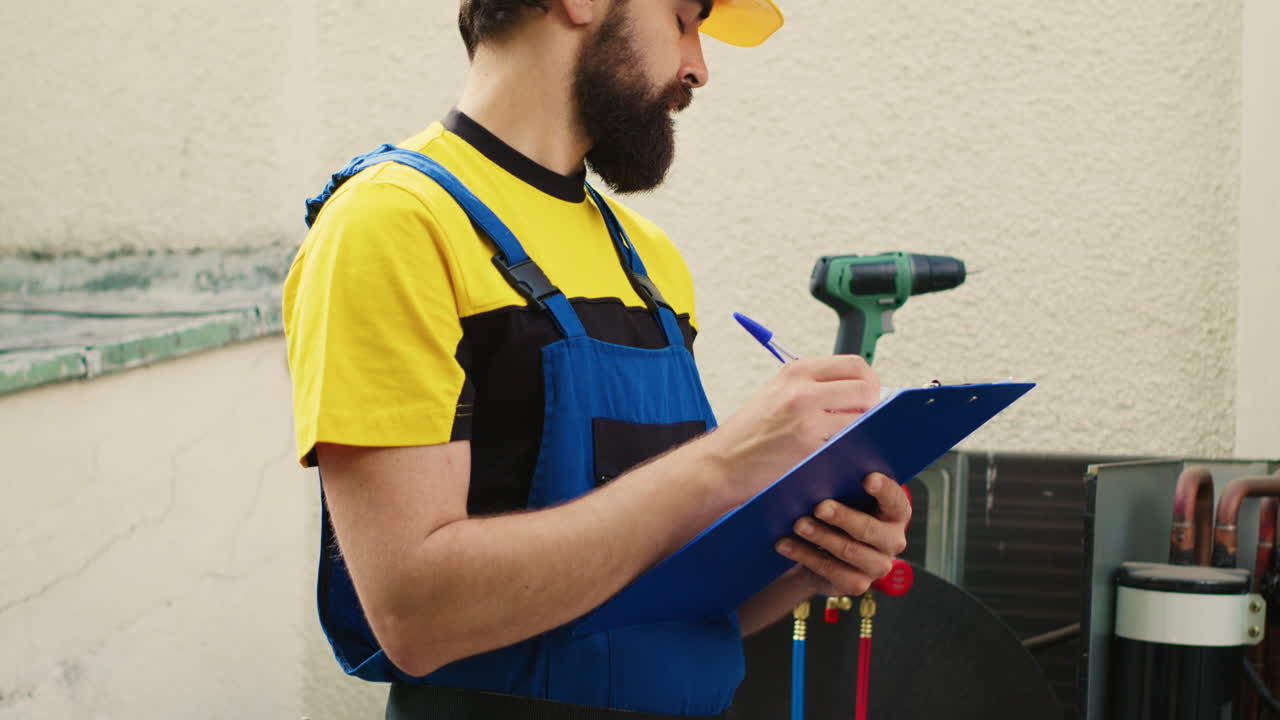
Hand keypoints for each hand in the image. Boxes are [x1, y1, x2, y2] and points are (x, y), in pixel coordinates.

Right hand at [707, 356, 879, 504]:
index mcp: (796, 371)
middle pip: (865, 387)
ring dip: (862, 429)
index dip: (868, 381)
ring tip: (846, 438)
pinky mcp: (810, 447)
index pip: (854, 365)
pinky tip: (835, 454)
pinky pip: (848, 442)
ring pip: (861, 417)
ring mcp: (808, 419)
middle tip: (863, 419)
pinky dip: (849, 448)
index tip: (866, 396)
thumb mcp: (777, 393)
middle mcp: (803, 390)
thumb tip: (857, 390)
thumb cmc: (747, 434)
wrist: (721, 464)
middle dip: (872, 405)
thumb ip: (814, 387)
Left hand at [774, 472, 909, 596]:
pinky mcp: (857, 584)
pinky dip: (804, 555)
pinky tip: (784, 544)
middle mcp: (893, 540)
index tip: (867, 478)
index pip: (895, 500)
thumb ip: (841, 482)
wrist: (822, 551)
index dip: (883, 489)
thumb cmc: (836, 512)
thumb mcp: (843, 494)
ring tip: (798, 524)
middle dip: (843, 517)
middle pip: (869, 529)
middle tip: (819, 507)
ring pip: (849, 550)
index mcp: (895, 513)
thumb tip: (820, 461)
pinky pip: (830, 570)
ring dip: (821, 536)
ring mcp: (877, 566)